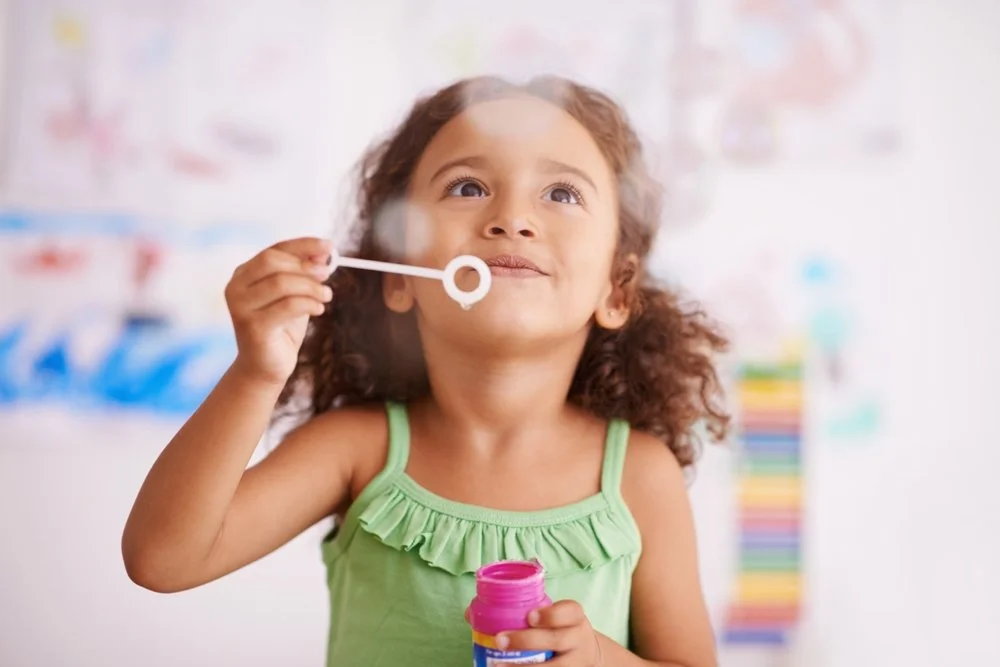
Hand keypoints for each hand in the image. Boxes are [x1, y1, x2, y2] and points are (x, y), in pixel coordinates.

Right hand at [224, 237, 333, 385]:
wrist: (266, 367)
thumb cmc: (281, 328)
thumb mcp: (296, 295)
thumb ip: (304, 274)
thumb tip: (323, 253)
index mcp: (244, 274)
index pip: (274, 250)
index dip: (302, 245)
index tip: (329, 246)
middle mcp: (236, 287)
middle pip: (272, 262)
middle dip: (305, 266)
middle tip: (327, 275)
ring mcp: (241, 307)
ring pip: (281, 283)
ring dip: (311, 287)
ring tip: (326, 296)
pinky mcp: (252, 326)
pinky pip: (287, 306)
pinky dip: (309, 304)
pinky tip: (319, 310)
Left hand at [494, 600, 601, 666]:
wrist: (587, 654)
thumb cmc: (560, 630)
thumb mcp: (556, 617)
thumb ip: (530, 613)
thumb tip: (478, 613)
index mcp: (575, 618)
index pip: (569, 611)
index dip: (550, 614)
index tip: (529, 616)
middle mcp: (579, 639)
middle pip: (557, 639)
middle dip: (527, 641)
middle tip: (500, 640)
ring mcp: (578, 661)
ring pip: (556, 666)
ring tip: (499, 666)